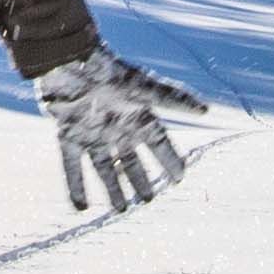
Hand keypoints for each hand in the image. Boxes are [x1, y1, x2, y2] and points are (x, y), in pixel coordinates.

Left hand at [35, 51, 206, 216]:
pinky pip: (72, 165)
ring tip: (120, 210)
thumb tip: (206, 110)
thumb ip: (174, 100)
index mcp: (135, 117)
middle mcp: (115, 128)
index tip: (179, 179)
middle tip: (148, 201)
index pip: (158, 144)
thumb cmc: (109, 74)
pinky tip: (80, 208)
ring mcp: (91, 133)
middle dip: (139, 180)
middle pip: (130, 160)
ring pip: (104, 167)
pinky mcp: (68, 135)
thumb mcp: (144, 89)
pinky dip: (76, 186)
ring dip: (112, 188)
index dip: (169, 160)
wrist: (70, 63)